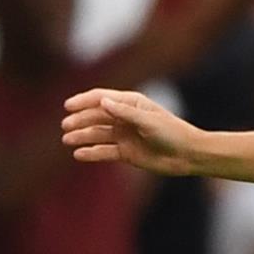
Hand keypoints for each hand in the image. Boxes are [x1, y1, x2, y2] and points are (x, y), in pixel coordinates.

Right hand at [61, 88, 205, 175]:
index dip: (84, 100)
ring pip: (98, 134)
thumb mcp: (149, 120)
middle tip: (65, 126)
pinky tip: (78, 154)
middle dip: (80, 120)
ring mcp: (125, 135)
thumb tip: (103, 101)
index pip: (102, 98)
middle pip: (97, 116)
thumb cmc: (172, 133)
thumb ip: (125, 112)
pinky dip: (91, 152)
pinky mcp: (126, 152)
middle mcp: (126, 117)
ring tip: (67, 140)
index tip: (68, 106)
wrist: (187, 155)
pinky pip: (104, 151)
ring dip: (82, 136)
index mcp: (132, 103)